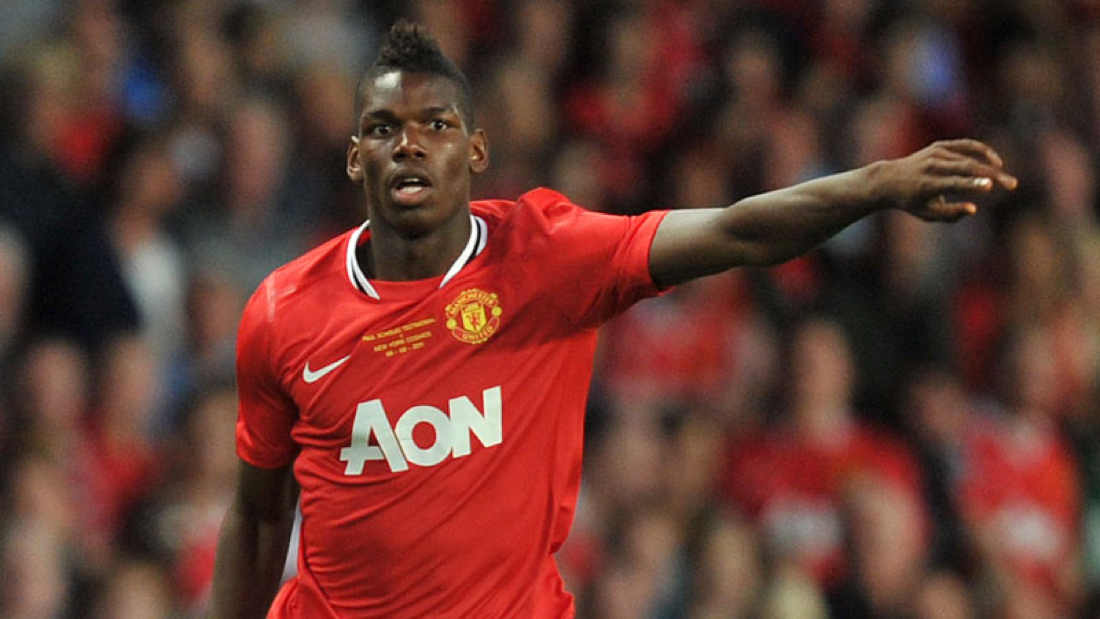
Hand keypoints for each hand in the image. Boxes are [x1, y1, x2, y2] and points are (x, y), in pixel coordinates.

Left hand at [873, 139, 1017, 221]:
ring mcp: (935, 153)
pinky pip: (966, 145)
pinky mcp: (939, 145)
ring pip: (969, 158)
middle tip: (1012, 185)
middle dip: (991, 176)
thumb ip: (950, 214)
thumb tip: (974, 209)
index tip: (991, 187)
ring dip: (990, 169)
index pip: (953, 183)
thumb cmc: (911, 201)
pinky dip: (982, 151)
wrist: (889, 179)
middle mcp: (931, 166)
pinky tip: (995, 162)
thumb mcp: (927, 214)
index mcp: (926, 184)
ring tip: (1007, 182)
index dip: (972, 185)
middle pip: (966, 168)